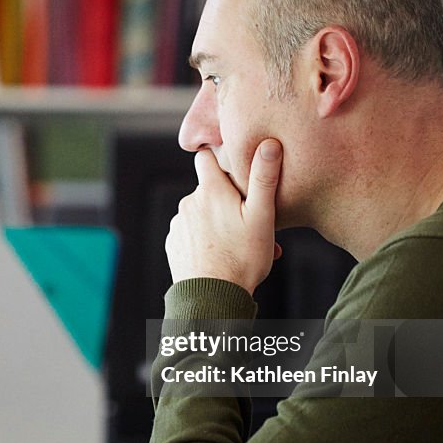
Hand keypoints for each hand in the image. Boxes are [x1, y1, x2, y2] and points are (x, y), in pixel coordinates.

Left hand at [166, 139, 281, 293]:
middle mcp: (188, 202)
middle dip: (228, 202)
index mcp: (210, 191)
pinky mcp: (173, 244)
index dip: (218, 158)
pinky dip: (206, 241)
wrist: (212, 299)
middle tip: (251, 224)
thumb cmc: (242, 258)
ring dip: (219, 224)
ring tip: (240, 246)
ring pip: (202, 215)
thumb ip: (264, 178)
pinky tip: (222, 256)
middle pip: (209, 191)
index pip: (205, 157)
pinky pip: (192, 234)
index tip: (231, 169)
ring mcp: (179, 224)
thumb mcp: (262, 217)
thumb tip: (269, 144)